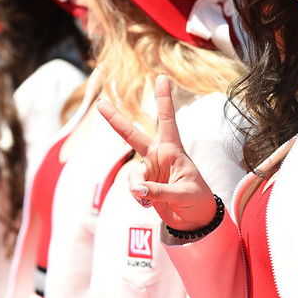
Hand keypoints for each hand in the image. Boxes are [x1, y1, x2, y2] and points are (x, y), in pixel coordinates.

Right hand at [97, 74, 216, 230]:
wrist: (195, 219)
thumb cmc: (197, 200)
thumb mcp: (183, 194)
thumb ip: (159, 191)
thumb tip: (136, 189)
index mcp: (173, 150)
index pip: (167, 120)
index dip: (164, 99)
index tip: (161, 77)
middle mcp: (158, 156)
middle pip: (133, 135)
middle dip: (115, 120)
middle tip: (100, 104)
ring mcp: (149, 170)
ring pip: (132, 174)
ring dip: (136, 187)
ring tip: (148, 201)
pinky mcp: (144, 185)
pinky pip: (132, 189)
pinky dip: (137, 197)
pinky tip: (147, 204)